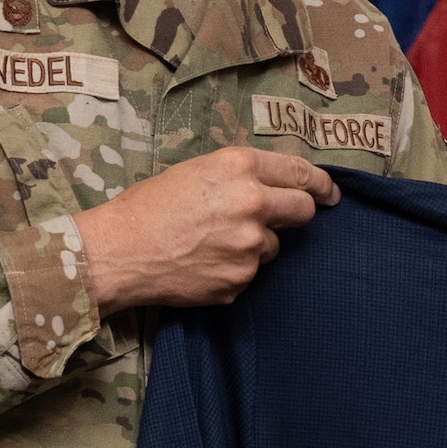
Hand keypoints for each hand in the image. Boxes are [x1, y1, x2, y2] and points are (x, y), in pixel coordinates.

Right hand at [75, 147, 338, 316]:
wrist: (116, 253)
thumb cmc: (148, 207)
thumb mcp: (196, 171)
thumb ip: (241, 176)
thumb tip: (276, 186)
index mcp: (240, 167)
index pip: (301, 172)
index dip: (321, 183)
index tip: (330, 192)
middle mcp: (252, 203)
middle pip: (304, 210)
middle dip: (299, 212)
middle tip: (287, 217)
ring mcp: (249, 246)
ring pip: (273, 245)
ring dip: (255, 244)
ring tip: (213, 241)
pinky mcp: (239, 279)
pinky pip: (249, 273)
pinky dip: (233, 270)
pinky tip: (203, 263)